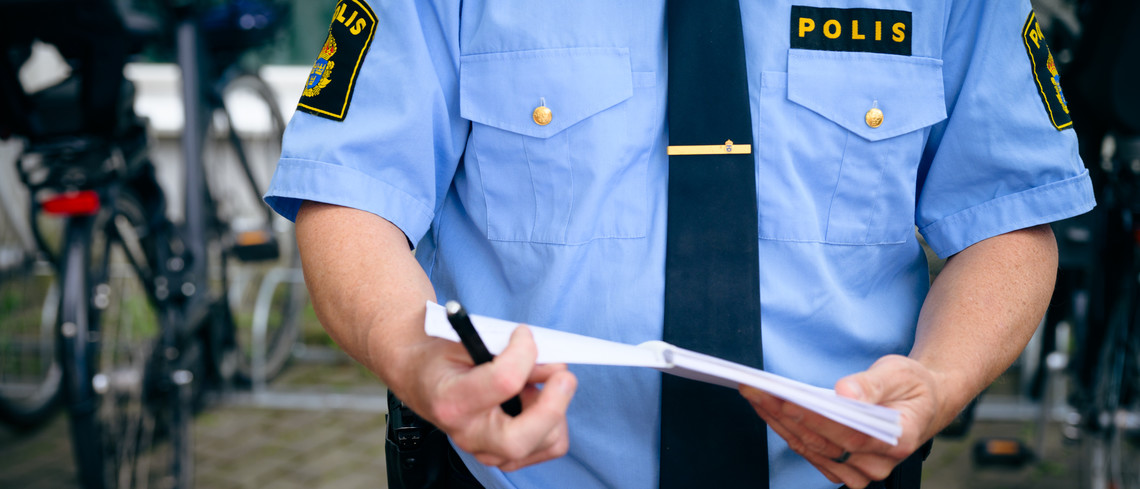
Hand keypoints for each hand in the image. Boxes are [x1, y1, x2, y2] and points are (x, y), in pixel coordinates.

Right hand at [398, 325, 577, 471]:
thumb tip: (553, 365)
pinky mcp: (504, 457)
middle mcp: (468, 434)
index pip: (503, 381)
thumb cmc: (443, 358)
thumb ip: (509, 351)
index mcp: (451, 400)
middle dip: (554, 404)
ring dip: (554, 407)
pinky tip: (534, 401)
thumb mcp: (468, 341)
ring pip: (545, 442)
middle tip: (563, 375)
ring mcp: (486, 451)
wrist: (422, 380)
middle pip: (521, 438)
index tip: (523, 334)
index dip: (524, 352)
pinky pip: (549, 445)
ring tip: (533, 385)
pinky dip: (554, 421)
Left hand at [739, 355, 939, 488]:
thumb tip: (845, 392)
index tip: (785, 401)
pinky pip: (810, 452)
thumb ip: (872, 384)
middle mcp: (879, 463)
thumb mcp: (899, 373)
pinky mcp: (844, 468)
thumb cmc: (911, 385)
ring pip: (811, 450)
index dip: (816, 420)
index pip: (851, 436)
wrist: (921, 403)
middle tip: (756, 390)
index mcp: (899, 439)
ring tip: (755, 395)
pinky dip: (786, 430)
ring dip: (778, 422)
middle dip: (785, 415)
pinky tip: (768, 410)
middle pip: (823, 444)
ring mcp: (860, 471)